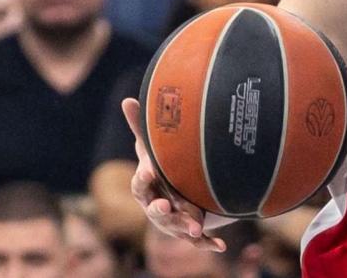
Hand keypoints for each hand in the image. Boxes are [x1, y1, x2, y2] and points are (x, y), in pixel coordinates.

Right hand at [121, 98, 234, 250]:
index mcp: (147, 188)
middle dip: (159, 209)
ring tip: (196, 226)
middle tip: (166, 205)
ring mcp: (173, 222)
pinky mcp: (189, 231)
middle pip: (155, 210)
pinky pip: (198, 242)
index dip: (144, 176)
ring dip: (186, 226)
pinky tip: (220, 247)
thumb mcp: (150, 149)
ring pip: (177, 227)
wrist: (175, 195)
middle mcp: (157, 207)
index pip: (141, 184)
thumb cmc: (160, 169)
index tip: (150, 169)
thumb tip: (126, 99)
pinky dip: (208, 245)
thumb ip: (140, 128)